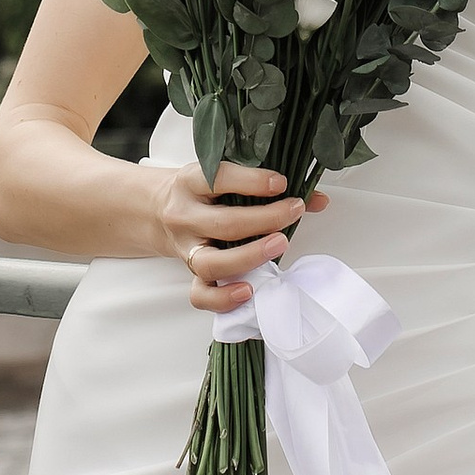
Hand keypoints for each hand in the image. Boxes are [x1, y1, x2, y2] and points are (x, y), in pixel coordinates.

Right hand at [155, 160, 331, 312]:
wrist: (157, 211)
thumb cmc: (200, 192)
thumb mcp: (222, 176)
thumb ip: (264, 184)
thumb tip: (317, 199)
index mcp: (190, 183)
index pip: (218, 179)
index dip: (252, 182)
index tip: (282, 184)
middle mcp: (184, 217)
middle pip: (223, 224)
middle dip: (265, 219)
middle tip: (293, 211)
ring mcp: (186, 248)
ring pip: (211, 263)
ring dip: (250, 257)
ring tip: (279, 245)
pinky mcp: (189, 273)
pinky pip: (201, 294)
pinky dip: (223, 298)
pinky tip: (249, 290)